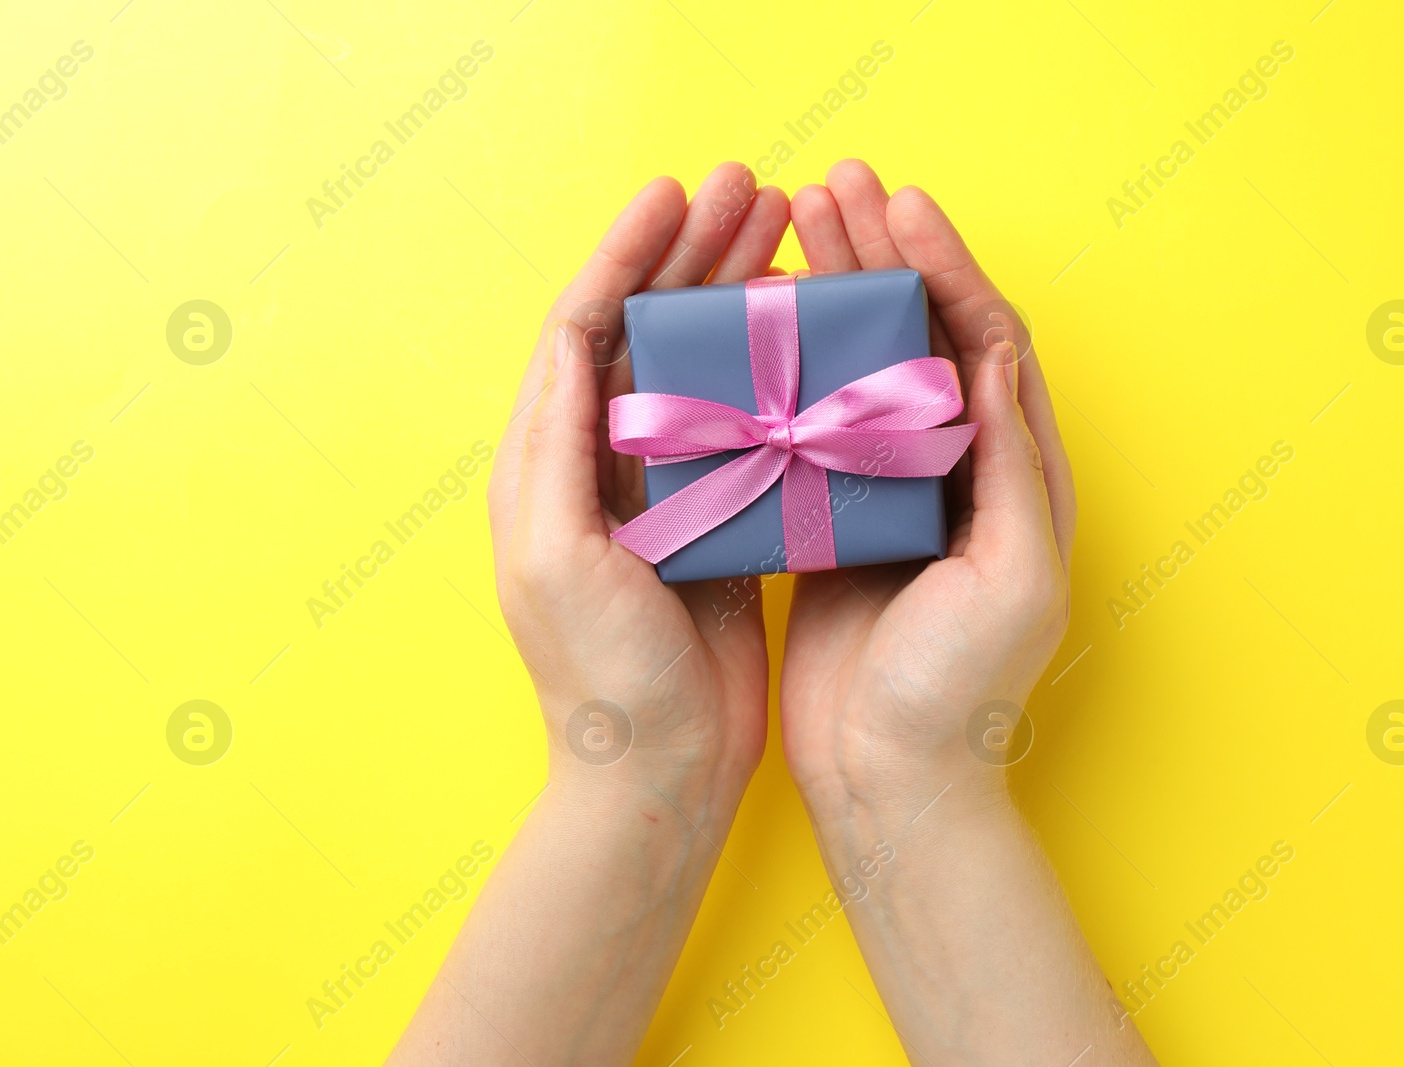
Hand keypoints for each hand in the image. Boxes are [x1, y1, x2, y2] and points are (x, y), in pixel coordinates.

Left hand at [488, 161, 789, 797]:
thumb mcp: (553, 558)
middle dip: (692, 255)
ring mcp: (660, 493)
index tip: (676, 196)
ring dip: (735, 299)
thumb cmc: (600, 678)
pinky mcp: (713, 524)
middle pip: (645, 331)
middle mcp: (598, 466)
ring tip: (788, 241)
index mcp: (547, 463)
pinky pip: (740, 423)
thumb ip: (557, 448)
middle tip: (753, 193)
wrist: (660, 772)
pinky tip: (807, 341)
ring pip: (698, 368)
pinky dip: (769, 372)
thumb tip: (573, 340)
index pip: (583, 327)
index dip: (627, 254)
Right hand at [779, 160, 1077, 810]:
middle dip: (886, 255)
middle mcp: (958, 471)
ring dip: (836, 293)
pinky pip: (814, 419)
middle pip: (924, 335)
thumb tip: (991, 353)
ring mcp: (891, 491)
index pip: (985, 340)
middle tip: (837, 184)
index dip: (946, 267)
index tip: (900, 208)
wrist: (888, 777)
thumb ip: (1009, 465)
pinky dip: (793, 362)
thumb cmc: (959, 691)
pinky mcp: (833, 518)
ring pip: (866, 366)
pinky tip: (759, 322)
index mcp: (1016, 476)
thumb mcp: (1012, 577)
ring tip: (794, 226)